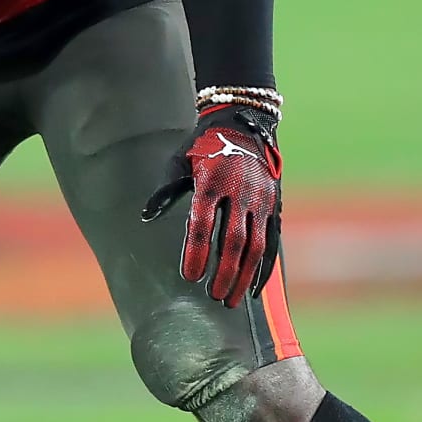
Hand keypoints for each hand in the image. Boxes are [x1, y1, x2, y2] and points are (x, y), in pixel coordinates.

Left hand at [142, 103, 281, 308]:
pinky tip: (254, 287)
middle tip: (213, 296)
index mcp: (211, 182)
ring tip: (231, 299)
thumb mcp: (179, 162)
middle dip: (224, 272)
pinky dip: (264, 266)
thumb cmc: (202, 145)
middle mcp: (240, 192)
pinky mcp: (274, 204)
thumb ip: (166, 191)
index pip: (203, 225)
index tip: (191, 277)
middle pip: (233, 241)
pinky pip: (272, 240)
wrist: (243, 123)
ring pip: (256, 245)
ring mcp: (261, 199)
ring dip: (244, 275)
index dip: (197, 253)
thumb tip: (147, 216)